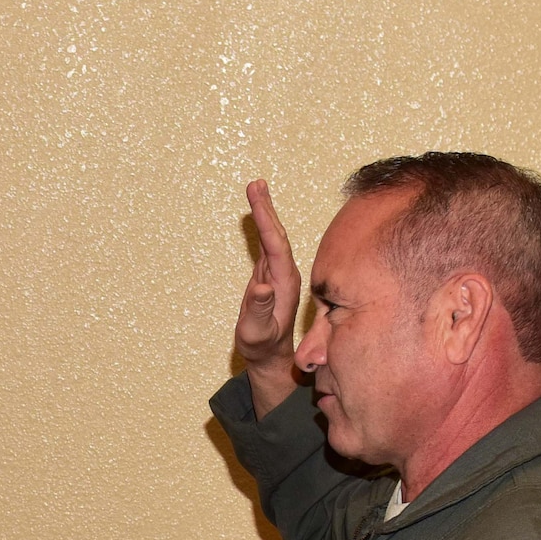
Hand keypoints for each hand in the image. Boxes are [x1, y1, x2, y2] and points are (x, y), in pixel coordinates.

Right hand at [234, 179, 303, 417]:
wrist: (270, 356)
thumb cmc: (262, 347)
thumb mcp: (257, 333)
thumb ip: (260, 311)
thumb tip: (262, 286)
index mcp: (284, 282)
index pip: (275, 244)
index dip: (266, 219)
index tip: (257, 197)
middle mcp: (284, 274)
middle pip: (276, 234)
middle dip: (266, 207)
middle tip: (256, 183)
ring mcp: (278, 274)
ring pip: (273, 236)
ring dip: (264, 213)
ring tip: (256, 190)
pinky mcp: (270, 276)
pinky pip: (268, 245)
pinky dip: (262, 227)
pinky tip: (259, 216)